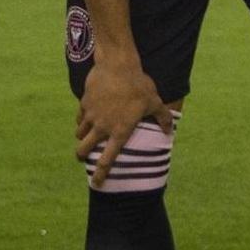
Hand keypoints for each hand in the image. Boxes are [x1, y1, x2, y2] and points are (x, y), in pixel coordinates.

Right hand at [75, 57, 171, 191]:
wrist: (116, 66)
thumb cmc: (139, 85)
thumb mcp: (154, 102)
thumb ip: (163, 118)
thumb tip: (170, 132)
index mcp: (120, 131)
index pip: (108, 159)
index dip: (101, 173)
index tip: (96, 183)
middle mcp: (102, 127)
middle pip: (83, 150)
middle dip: (82, 156)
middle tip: (84, 157)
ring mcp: (90, 116)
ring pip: (79, 134)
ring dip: (83, 137)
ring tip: (88, 136)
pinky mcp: (83, 104)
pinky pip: (79, 118)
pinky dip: (82, 120)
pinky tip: (88, 117)